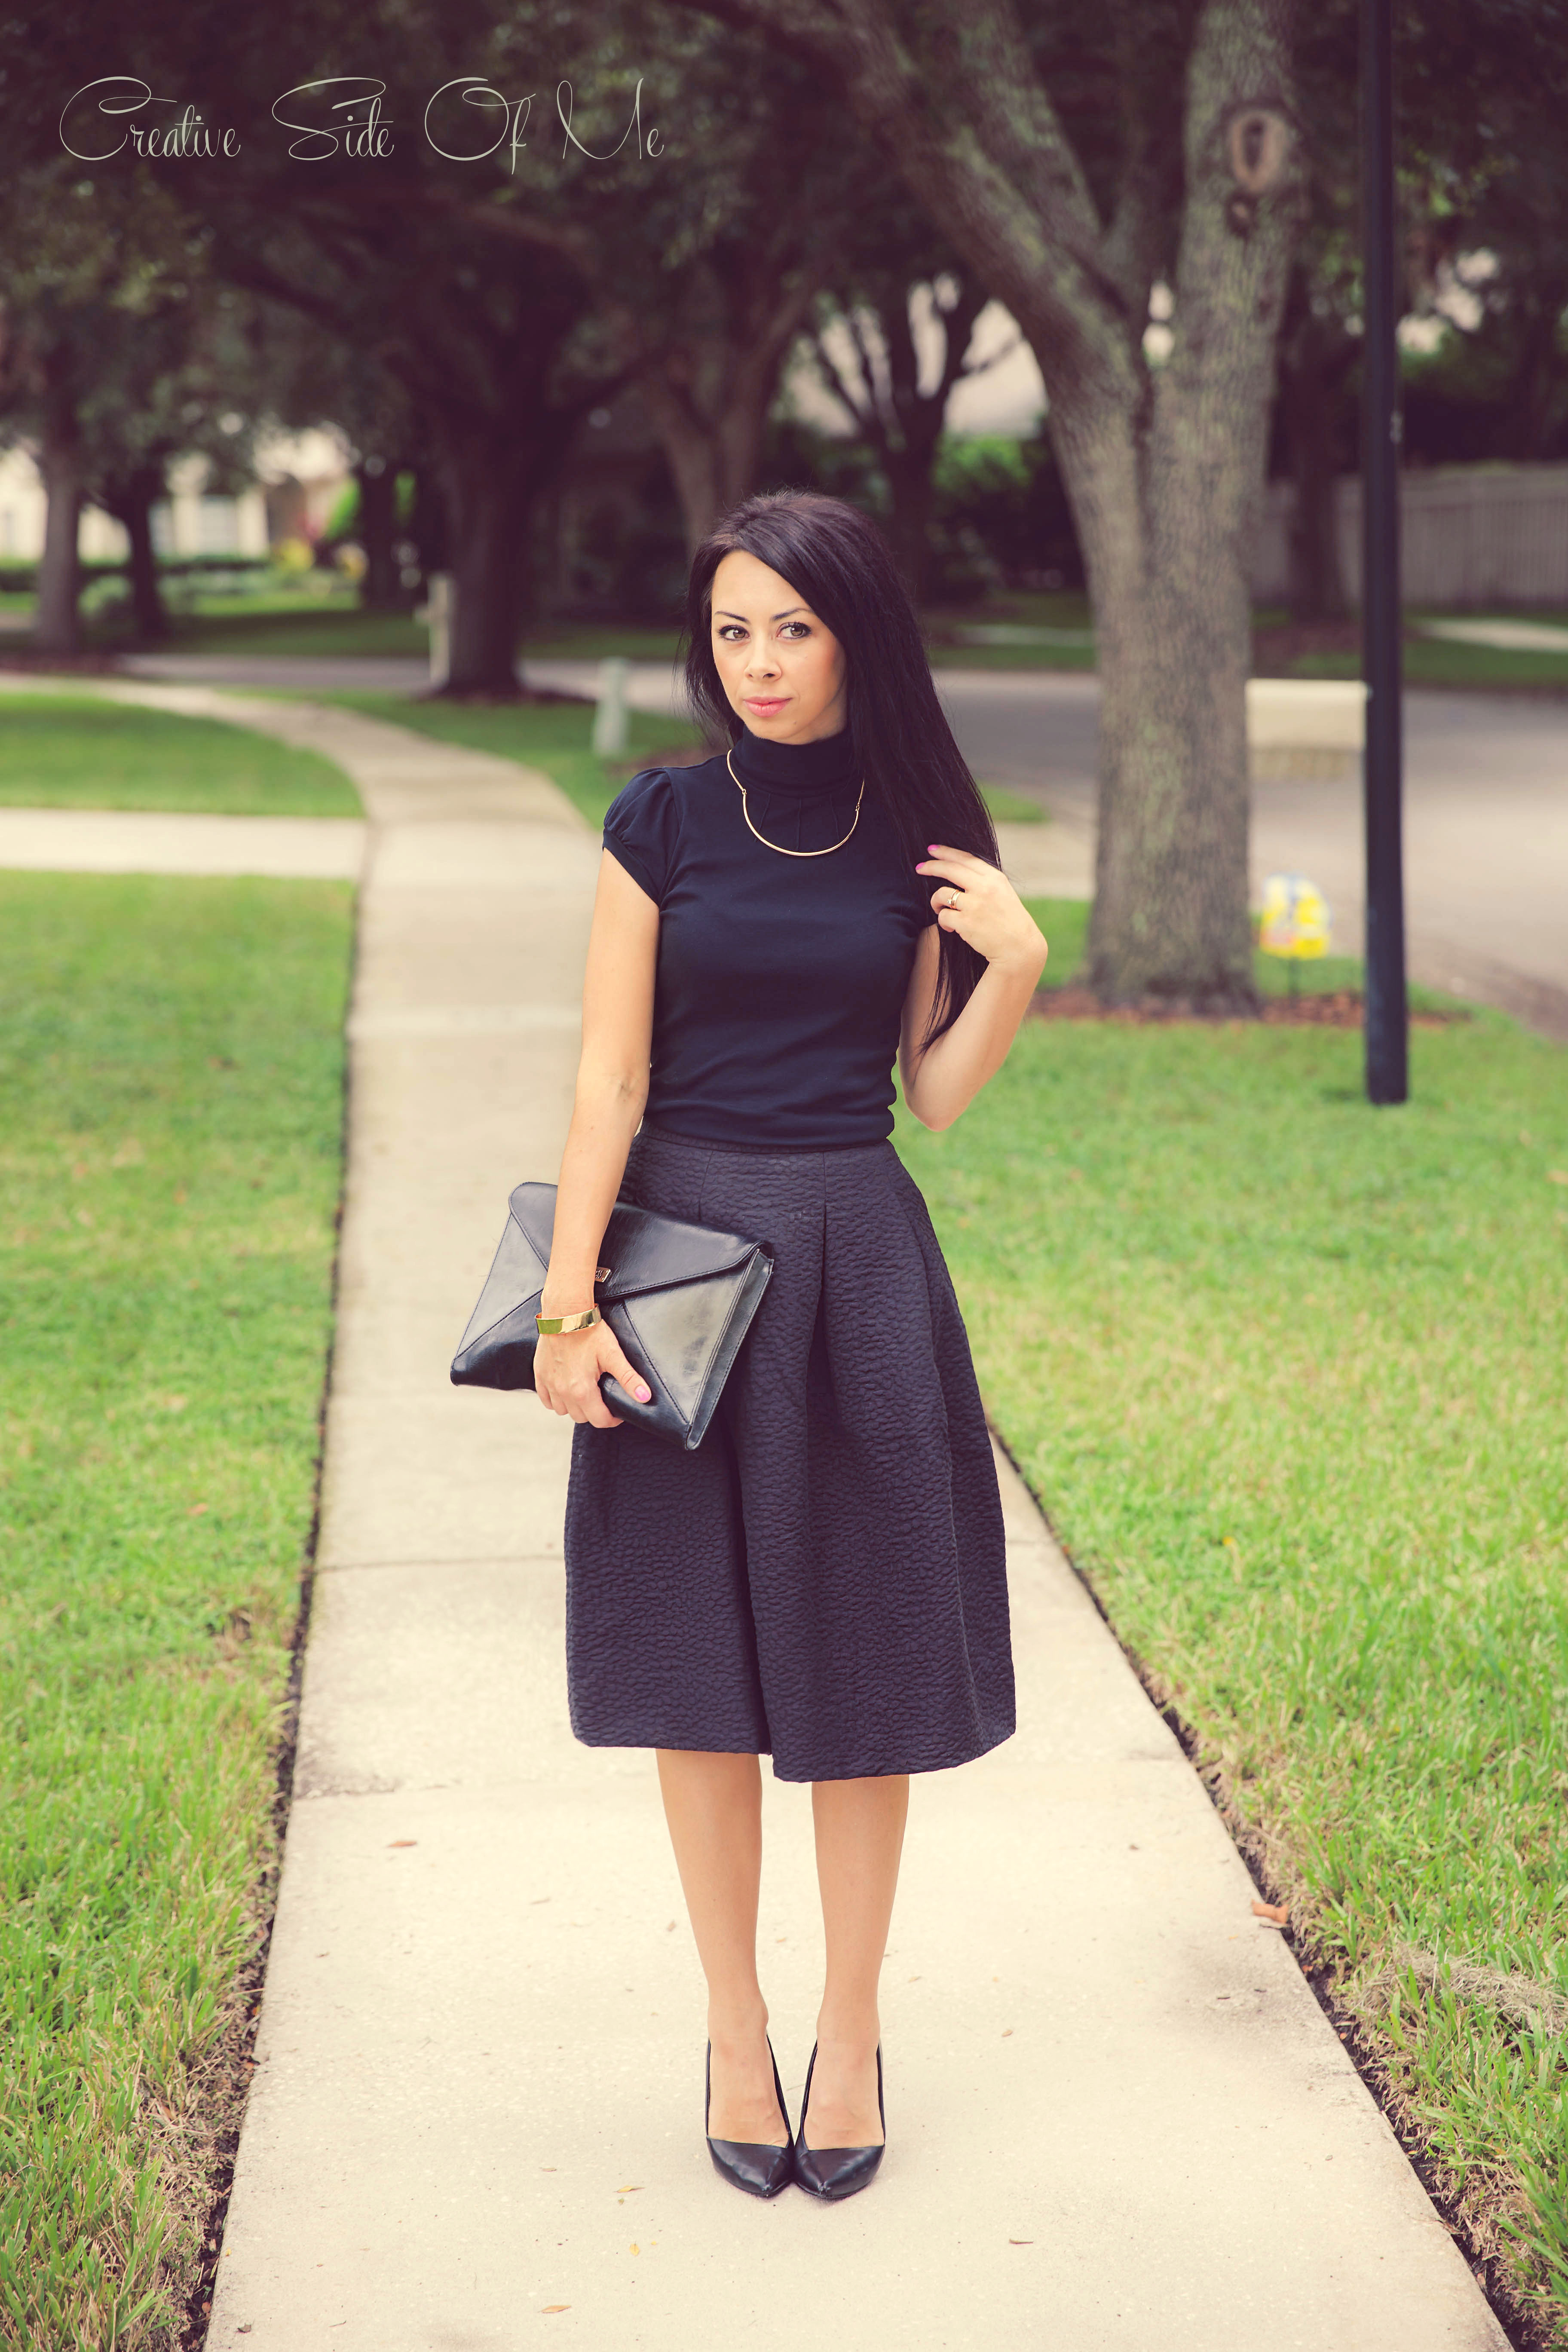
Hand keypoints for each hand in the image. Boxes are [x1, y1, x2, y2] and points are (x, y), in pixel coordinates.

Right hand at [534, 1316, 651, 1429]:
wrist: (564, 1313)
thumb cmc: (589, 1331)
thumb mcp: (613, 1354)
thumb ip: (629, 1378)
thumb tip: (645, 1397)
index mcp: (582, 1390)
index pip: (599, 1420)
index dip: (612, 1419)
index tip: (618, 1411)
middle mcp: (563, 1392)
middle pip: (581, 1418)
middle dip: (595, 1413)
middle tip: (603, 1399)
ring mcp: (549, 1384)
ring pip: (563, 1411)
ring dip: (575, 1407)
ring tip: (586, 1394)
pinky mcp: (540, 1375)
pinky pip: (547, 1400)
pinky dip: (557, 1400)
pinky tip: (566, 1390)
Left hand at [916, 845, 1048, 976]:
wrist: (1019, 949)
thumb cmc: (1009, 922)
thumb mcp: (1003, 894)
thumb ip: (984, 882)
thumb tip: (959, 871)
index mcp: (995, 878)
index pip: (966, 859)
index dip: (946, 852)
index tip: (932, 850)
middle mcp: (985, 888)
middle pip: (950, 869)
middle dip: (931, 866)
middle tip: (919, 868)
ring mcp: (975, 905)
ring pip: (941, 893)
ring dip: (935, 902)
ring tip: (940, 909)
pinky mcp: (966, 923)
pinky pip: (943, 916)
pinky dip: (943, 922)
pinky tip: (951, 928)